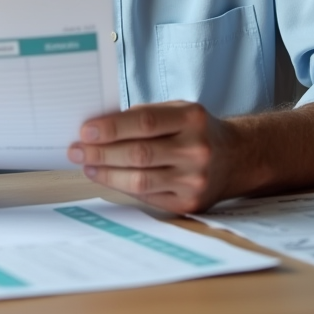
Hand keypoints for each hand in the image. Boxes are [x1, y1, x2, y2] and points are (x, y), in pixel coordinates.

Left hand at [67, 101, 235, 213]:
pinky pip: (148, 196)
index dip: (111, 128)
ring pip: (140, 180)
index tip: (85, 130)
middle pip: (139, 154)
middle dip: (101, 153)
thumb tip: (99, 128)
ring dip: (106, 173)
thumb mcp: (177, 110)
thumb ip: (144, 115)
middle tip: (76, 150)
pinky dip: (122, 186)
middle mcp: (197, 149)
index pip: (145, 123)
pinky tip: (106, 178)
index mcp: (192, 118)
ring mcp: (195, 180)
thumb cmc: (196, 130)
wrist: (236, 158)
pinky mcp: (190, 203)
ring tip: (86, 165)